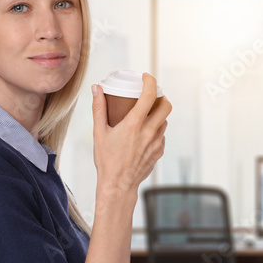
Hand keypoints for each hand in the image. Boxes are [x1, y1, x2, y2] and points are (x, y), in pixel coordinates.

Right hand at [91, 73, 169, 194]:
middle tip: (150, 95)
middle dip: (161, 96)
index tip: (146, 77)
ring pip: (164, 121)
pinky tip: (144, 133)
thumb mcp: (99, 133)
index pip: (150, 95)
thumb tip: (96, 89)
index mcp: (134, 124)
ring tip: (145, 114)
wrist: (118, 185)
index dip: (151, 82)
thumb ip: (98, 109)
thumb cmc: (107, 160)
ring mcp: (156, 143)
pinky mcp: (159, 152)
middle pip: (166, 106)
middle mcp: (149, 132)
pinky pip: (162, 135)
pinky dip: (155, 130)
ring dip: (157, 114)